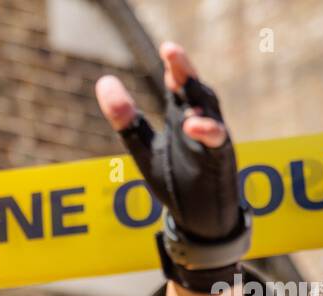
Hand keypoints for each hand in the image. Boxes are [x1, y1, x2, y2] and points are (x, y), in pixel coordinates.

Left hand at [95, 42, 240, 242]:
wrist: (198, 220)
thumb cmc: (176, 179)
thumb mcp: (144, 147)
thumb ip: (125, 118)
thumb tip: (103, 81)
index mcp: (181, 117)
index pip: (178, 85)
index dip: (173, 66)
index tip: (166, 48)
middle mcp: (198, 123)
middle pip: (194, 89)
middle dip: (183, 69)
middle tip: (170, 49)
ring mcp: (211, 140)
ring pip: (209, 109)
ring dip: (195, 92)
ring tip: (178, 76)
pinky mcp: (219, 161)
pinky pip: (216, 142)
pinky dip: (206, 130)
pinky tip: (191, 123)